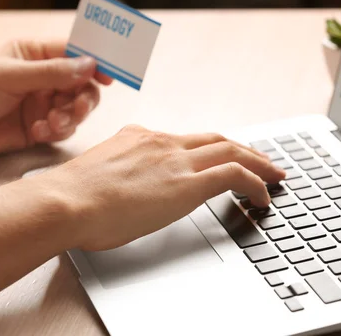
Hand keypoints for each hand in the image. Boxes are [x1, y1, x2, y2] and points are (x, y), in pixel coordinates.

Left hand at [0, 39, 112, 163]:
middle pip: (82, 84)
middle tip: (76, 109)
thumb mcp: (8, 76)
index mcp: (32, 54)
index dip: (95, 62)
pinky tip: (37, 132)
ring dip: (70, 117)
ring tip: (52, 124)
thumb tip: (90, 64)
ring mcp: (41, 103)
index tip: (110, 76)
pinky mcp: (38, 127)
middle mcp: (41, 78)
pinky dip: (56, 131)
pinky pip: (63, 128)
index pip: (73, 52)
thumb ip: (52, 72)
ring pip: (75, 107)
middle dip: (83, 97)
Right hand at [35, 125, 285, 250]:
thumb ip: (118, 172)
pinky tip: (263, 195)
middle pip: (217, 139)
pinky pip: (233, 175)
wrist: (65, 201)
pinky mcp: (187, 183)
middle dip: (244, 149)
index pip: (186, 140)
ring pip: (232, 151)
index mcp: (140, 138)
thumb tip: (122, 184)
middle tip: (263, 160)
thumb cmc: (72, 197)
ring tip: (275, 175)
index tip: (221, 157)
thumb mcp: (99, 174)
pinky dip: (255, 182)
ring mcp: (177, 160)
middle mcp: (162, 143)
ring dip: (258, 162)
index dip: (210, 149)